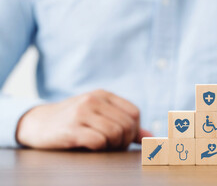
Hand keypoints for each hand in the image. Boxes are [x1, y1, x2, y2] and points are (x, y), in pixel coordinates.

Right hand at [16, 90, 151, 149]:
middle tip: (111, 145)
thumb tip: (151, 138)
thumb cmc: (73, 120)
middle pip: (127, 124)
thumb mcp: (99, 116)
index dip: (134, 130)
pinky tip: (90, 146)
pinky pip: (98, 141)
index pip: (134, 113)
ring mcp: (82, 112)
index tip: (122, 138)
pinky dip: (99, 148)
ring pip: (115, 133)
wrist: (37, 123)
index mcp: (104, 95)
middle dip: (123, 140)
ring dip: (112, 145)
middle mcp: (94, 100)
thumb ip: (124, 125)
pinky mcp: (71, 128)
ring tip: (102, 146)